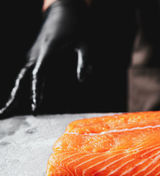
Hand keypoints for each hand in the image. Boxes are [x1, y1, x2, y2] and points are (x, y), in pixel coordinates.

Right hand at [0, 0, 90, 116]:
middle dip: (14, 97)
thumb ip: (84, 62)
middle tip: (4, 114)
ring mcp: (33, 55)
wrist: (63, 8)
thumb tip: (82, 80)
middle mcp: (36, 54)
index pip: (38, 75)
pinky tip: (18, 98)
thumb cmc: (76, 26)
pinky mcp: (35, 55)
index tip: (36, 107)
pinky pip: (26, 74)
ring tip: (5, 111)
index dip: (36, 92)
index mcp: (47, 52)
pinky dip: (21, 86)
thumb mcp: (85, 44)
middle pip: (22, 79)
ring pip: (20, 78)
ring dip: (14, 94)